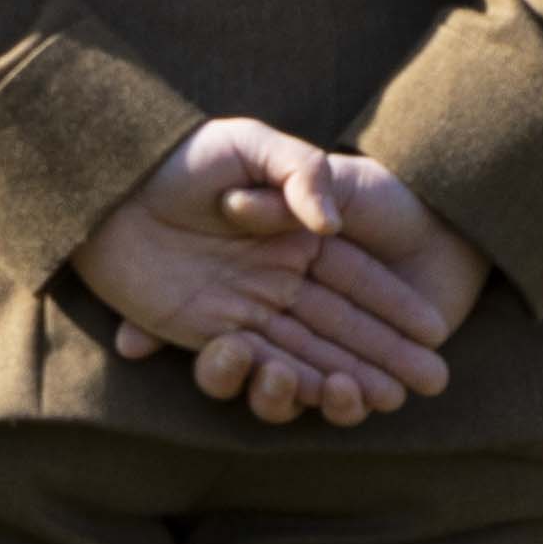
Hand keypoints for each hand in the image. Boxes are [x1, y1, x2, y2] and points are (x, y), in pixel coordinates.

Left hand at [72, 117, 478, 423]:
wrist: (107, 182)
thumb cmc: (181, 153)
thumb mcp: (249, 144)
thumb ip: (300, 172)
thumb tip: (331, 223)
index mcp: (296, 236)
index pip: (357, 278)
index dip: (396, 306)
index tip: (435, 332)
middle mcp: (276, 277)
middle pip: (341, 324)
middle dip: (387, 355)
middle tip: (431, 382)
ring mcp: (241, 306)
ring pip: (305, 350)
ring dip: (346, 375)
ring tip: (384, 399)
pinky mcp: (202, 329)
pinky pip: (253, 361)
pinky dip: (288, 379)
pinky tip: (323, 395)